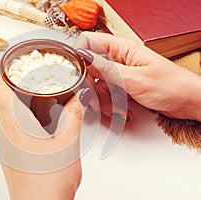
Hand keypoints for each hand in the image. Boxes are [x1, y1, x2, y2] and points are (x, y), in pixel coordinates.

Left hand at [0, 54, 92, 199]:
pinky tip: (25, 108)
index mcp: (13, 124)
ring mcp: (5, 140)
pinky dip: (11, 106)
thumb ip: (73, 115)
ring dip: (4, 90)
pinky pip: (5, 119)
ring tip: (18, 79)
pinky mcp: (10, 149)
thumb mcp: (67, 144)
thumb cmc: (48, 181)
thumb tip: (80, 96)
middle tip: (10, 62)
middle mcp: (3, 130)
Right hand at [74, 32, 200, 121]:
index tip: (79, 73)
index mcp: (123, 48)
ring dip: (106, 101)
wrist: (188, 103)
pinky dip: (113, 106)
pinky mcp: (123, 86)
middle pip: (91, 69)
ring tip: (120, 110)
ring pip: (98, 86)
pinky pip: (107, 95)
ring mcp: (120, 74)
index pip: (90, 42)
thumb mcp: (135, 78)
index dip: (80, 56)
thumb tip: (84, 57)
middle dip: (94, 88)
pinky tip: (124, 111)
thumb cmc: (171, 86)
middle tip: (102, 99)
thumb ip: (106, 69)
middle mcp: (119, 59)